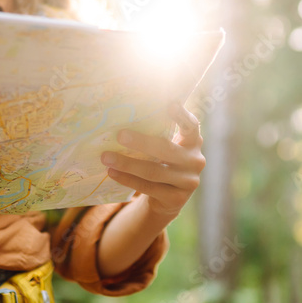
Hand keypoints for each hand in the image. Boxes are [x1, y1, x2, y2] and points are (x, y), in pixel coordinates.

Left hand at [101, 101, 205, 217]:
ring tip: (106, 157)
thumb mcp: (167, 148)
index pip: (191, 125)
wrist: (169, 199)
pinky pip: (148, 187)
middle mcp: (195, 160)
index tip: (170, 103)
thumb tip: (124, 117)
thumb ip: (158, 134)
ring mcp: (188, 182)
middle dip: (141, 142)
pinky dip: (127, 179)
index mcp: (193, 142)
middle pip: (166, 149)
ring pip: (154, 171)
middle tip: (119, 135)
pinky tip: (112, 172)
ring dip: (127, 164)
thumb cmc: (163, 163)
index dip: (182, 115)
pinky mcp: (177, 199)